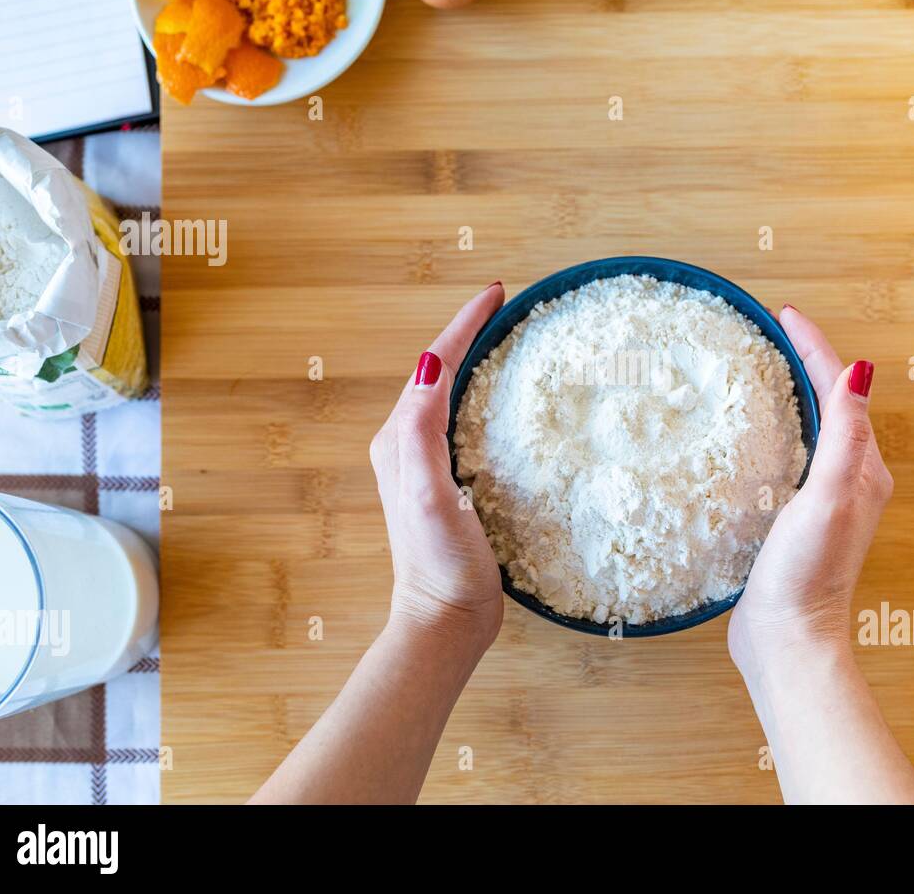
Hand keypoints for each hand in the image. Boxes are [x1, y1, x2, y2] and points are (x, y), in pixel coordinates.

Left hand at [369, 283, 505, 652]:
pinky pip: (464, 423)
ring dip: (477, 363)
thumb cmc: (443, 565)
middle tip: (511, 308)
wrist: (446, 622)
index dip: (466, 324)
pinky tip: (510, 404)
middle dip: (472, 334)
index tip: (499, 292)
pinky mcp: (448, 484)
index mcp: (401, 439)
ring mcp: (426, 466)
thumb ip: (423, 434)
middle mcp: (407, 445)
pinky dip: (485, 398)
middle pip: (440, 372)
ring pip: (452, 395)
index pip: (434, 363)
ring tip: (512, 340)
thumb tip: (432, 368)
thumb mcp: (431, 497)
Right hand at [730, 305, 892, 668]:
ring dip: (793, 394)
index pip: (841, 390)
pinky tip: (753, 433)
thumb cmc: (808, 574)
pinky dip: (776, 430)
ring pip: (811, 429)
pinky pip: (790, 458)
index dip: (814, 346)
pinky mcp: (796, 520)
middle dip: (805, 362)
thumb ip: (844, 436)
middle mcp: (850, 481)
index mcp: (863, 471)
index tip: (785, 313)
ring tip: (764, 366)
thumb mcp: (828, 498)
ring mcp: (823, 501)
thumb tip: (862, 370)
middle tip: (773, 331)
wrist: (788, 640)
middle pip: (830, 403)